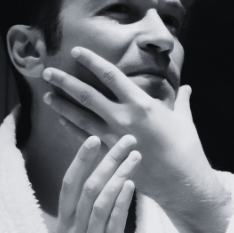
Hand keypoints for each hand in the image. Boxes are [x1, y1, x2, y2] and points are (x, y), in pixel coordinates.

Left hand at [42, 47, 232, 232]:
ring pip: (80, 117)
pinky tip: (61, 120)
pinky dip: (71, 128)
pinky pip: (84, 139)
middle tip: (48, 71)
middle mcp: (124, 118)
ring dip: (61, 105)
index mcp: (142, 104)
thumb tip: (187, 88)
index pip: (111, 75)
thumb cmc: (186, 148)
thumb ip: (181, 101)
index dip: (92, 61)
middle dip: (65, 81)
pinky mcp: (110, 155)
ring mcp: (114, 137)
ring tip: (47, 95)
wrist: (181, 181)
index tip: (76, 51)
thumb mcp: (183, 119)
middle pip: (87, 95)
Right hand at [57, 135, 139, 232]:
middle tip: (124, 139)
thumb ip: (81, 215)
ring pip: (100, 201)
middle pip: (87, 187)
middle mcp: (73, 231)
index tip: (93, 138)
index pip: (69, 184)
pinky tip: (131, 185)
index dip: (80, 160)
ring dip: (119, 174)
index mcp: (64, 224)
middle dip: (106, 160)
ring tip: (135, 157)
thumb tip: (92, 186)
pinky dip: (120, 202)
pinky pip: (112, 224)